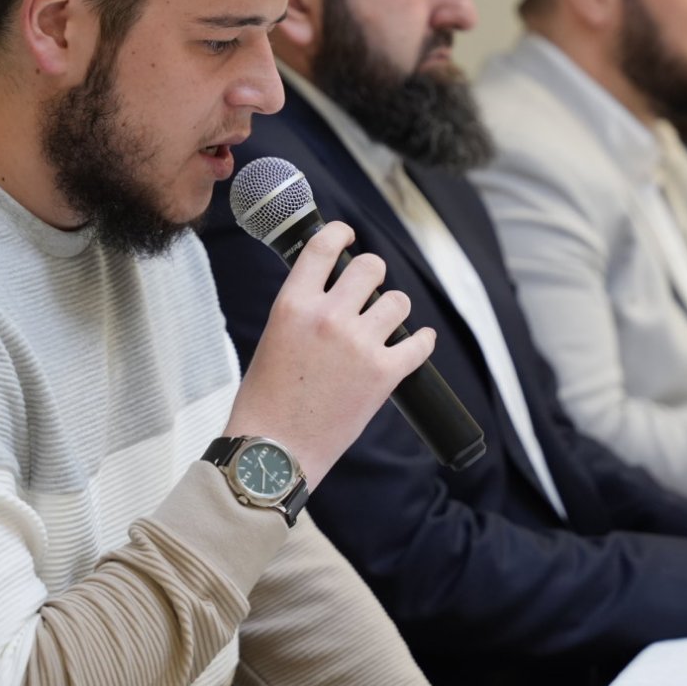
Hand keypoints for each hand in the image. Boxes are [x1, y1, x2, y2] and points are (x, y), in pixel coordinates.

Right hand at [226, 222, 434, 487]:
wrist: (272, 451)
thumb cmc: (265, 401)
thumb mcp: (273, 337)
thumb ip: (302, 309)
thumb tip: (330, 292)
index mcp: (294, 304)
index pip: (325, 247)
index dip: (342, 234)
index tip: (349, 235)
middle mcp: (329, 317)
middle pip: (370, 267)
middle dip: (373, 276)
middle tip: (369, 291)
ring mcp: (359, 345)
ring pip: (398, 301)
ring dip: (393, 311)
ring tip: (384, 326)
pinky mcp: (383, 374)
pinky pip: (419, 343)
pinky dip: (421, 343)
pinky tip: (417, 343)